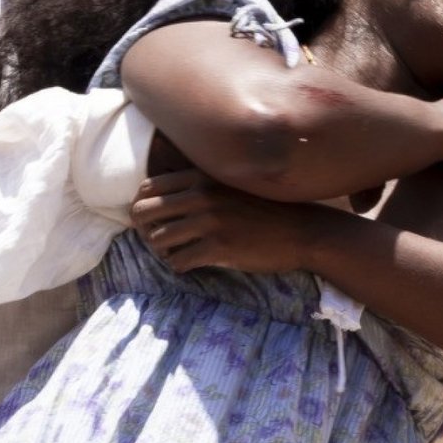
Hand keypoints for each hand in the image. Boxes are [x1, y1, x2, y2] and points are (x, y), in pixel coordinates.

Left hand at [130, 167, 319, 274]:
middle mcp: (201, 194)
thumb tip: (166, 200)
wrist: (301, 231)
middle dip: (144, 230)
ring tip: (177, 254)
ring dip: (162, 251)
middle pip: (143, 212)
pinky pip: (178, 261)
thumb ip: (200, 186)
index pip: (147, 187)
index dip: (142, 207)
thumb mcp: (230, 186)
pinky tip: (190, 265)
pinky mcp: (218, 247)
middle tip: (159, 241)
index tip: (152, 221)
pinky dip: (179, 266)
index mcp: (201, 176)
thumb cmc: (264, 210)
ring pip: (157, 239)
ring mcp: (209, 220)